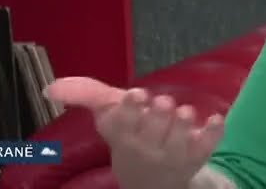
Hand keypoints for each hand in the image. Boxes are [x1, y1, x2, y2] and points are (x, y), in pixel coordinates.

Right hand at [45, 77, 224, 188]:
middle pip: (156, 124)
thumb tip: (50, 87)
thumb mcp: (109, 119)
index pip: (123, 123)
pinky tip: (215, 119)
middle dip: (159, 110)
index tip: (135, 95)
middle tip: (161, 103)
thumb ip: (85, 96)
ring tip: (185, 113)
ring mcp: (174, 154)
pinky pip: (209, 142)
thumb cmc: (131, 140)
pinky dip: (214, 130)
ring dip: (184, 120)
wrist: (154, 183)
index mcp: (123, 139)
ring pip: (182, 132)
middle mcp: (147, 149)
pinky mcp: (198, 156)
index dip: (130, 108)